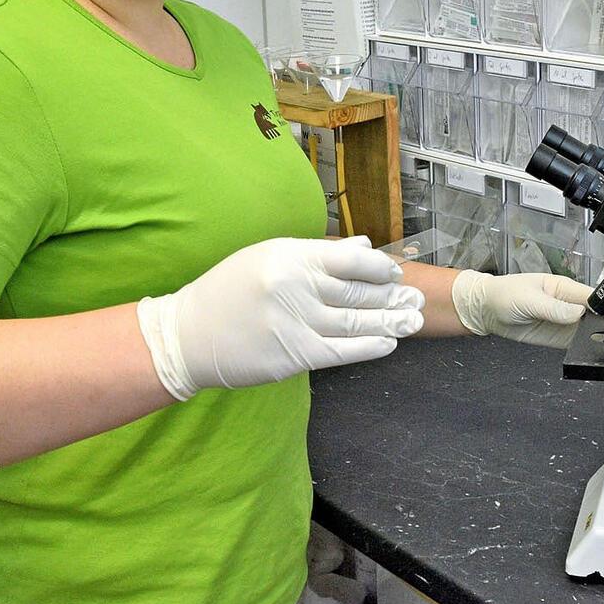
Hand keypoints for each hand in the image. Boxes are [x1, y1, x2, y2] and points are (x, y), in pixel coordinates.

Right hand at [137, 236, 423, 399]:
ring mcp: (296, 322)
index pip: (350, 258)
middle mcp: (295, 286)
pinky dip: (370, 347)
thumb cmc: (228, 292)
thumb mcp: (266, 257)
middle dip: (392, 295)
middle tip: (416, 297)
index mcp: (289, 256)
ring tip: (414, 318)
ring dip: (391, 320)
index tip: (394, 272)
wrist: (188, 336)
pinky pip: (343, 351)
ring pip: (357, 321)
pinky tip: (390, 342)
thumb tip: (364, 248)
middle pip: (358, 290)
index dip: (379, 266)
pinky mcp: (294, 355)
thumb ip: (317, 254)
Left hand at [450, 270, 589, 348]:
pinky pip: (576, 344)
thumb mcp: (528, 299)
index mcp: (565, 288)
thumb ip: (554, 308)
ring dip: (598, 337)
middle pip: (597, 314)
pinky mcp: (558, 338)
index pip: (594, 296)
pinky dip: (584, 348)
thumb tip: (579, 313)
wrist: (486, 310)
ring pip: (590, 331)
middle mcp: (569, 305)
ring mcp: (565, 323)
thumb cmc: (504, 295)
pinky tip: (590, 351)